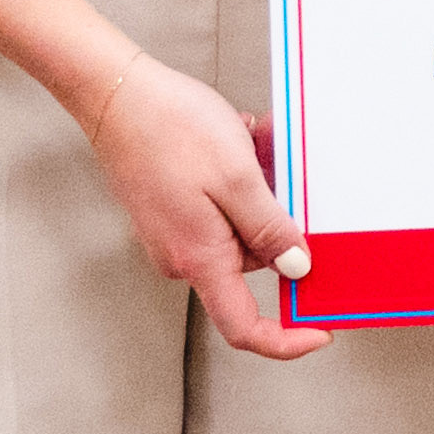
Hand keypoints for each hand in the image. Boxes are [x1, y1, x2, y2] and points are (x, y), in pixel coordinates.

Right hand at [75, 50, 327, 358]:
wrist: (114, 93)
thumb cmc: (170, 128)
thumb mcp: (238, 178)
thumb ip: (270, 229)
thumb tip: (297, 269)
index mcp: (198, 258)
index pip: (243, 327)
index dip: (285, 340)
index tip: (319, 331)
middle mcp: (181, 256)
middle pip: (252, 261)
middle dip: (276, 218)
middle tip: (281, 168)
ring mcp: (173, 234)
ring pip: (239, 226)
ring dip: (257, 188)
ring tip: (252, 142)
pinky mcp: (170, 211)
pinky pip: (220, 206)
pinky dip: (237, 178)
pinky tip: (236, 141)